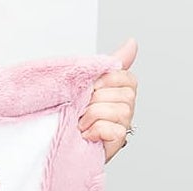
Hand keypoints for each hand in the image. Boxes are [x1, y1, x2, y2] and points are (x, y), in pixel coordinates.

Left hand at [81, 39, 136, 162]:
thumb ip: (109, 65)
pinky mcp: (118, 140)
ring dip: (92, 117)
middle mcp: (127, 105)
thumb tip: (132, 42)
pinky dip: (95, 131)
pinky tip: (87, 135)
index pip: (122, 75)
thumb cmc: (74, 116)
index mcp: (122, 89)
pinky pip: (112, 129)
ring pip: (116, 110)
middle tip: (81, 112)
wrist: (60, 145)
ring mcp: (124, 123)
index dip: (102, 82)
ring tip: (81, 125)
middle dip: (94, 102)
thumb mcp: (87, 86)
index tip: (89, 92)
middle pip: (119, 94)